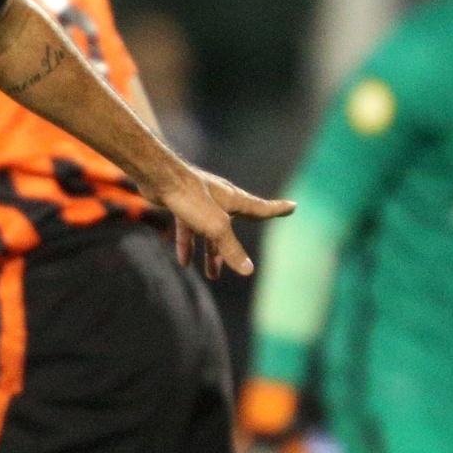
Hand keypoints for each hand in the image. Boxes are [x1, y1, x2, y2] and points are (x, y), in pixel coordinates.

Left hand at [159, 167, 294, 278]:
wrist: (159, 177)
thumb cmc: (191, 197)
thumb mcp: (215, 227)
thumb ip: (231, 249)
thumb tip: (248, 271)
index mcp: (235, 200)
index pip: (262, 208)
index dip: (278, 209)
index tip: (293, 206)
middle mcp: (221, 199)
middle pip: (233, 227)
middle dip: (235, 248)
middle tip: (241, 263)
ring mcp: (202, 201)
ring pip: (210, 232)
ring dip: (211, 253)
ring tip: (212, 274)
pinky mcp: (183, 203)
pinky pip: (190, 228)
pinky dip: (189, 244)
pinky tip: (184, 261)